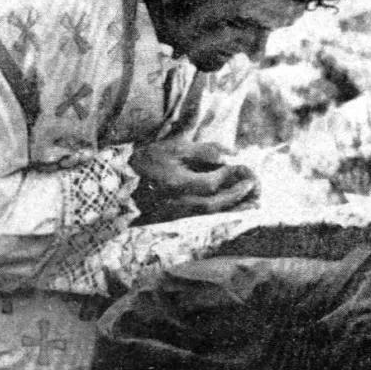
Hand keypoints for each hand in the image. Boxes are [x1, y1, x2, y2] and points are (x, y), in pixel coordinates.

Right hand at [130, 142, 259, 223]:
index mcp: (178, 184)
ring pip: (210, 217)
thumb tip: (230, 153)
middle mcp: (178, 203)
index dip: (230, 176)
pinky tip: (232, 211)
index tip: (242, 167)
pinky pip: (203, 222)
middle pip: (214, 205)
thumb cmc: (147, 161)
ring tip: (253, 204)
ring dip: (233, 210)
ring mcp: (175, 215)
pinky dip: (221, 217)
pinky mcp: (173, 222)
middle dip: (236, 196)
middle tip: (253, 186)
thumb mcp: (174, 148)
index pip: (211, 183)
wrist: (117, 184)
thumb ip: (203, 150)